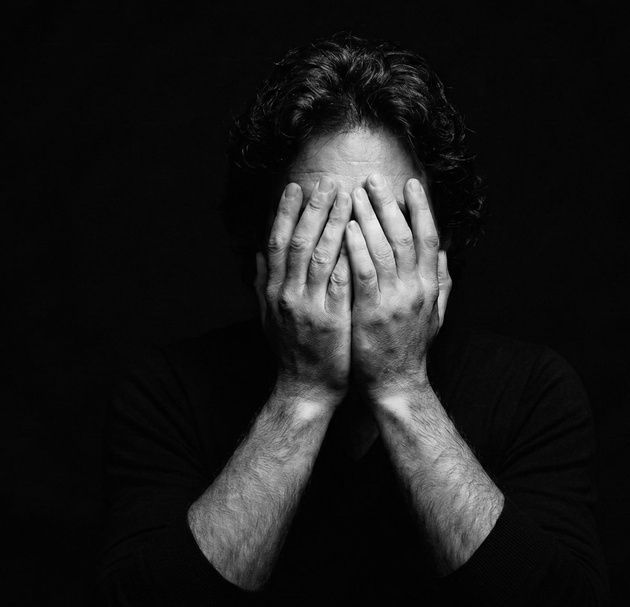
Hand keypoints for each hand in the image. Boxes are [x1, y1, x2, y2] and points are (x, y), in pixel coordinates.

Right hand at [256, 176, 352, 407]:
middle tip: (328, 182)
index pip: (278, 242)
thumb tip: (257, 252)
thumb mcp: (268, 317)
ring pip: (320, 256)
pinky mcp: (332, 321)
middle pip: (299, 242)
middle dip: (313, 210)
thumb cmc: (291, 352)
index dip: (285, 213)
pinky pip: (340, 282)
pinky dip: (348, 256)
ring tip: (348, 197)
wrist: (305, 388)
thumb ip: (262, 283)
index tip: (296, 187)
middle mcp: (288, 295)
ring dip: (334, 224)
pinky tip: (360, 235)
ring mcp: (309, 307)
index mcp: (274, 291)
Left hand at [345, 174, 451, 402]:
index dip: (421, 209)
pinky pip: (364, 273)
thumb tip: (443, 253)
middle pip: (404, 236)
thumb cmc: (410, 349)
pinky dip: (356, 248)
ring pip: (384, 249)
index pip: (428, 238)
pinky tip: (345, 228)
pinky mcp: (372, 313)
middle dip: (389, 204)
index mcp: (429, 286)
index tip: (410, 184)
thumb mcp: (434, 315)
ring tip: (355, 193)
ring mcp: (395, 301)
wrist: (397, 385)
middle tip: (373, 178)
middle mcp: (416, 289)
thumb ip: (440, 282)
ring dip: (369, 218)